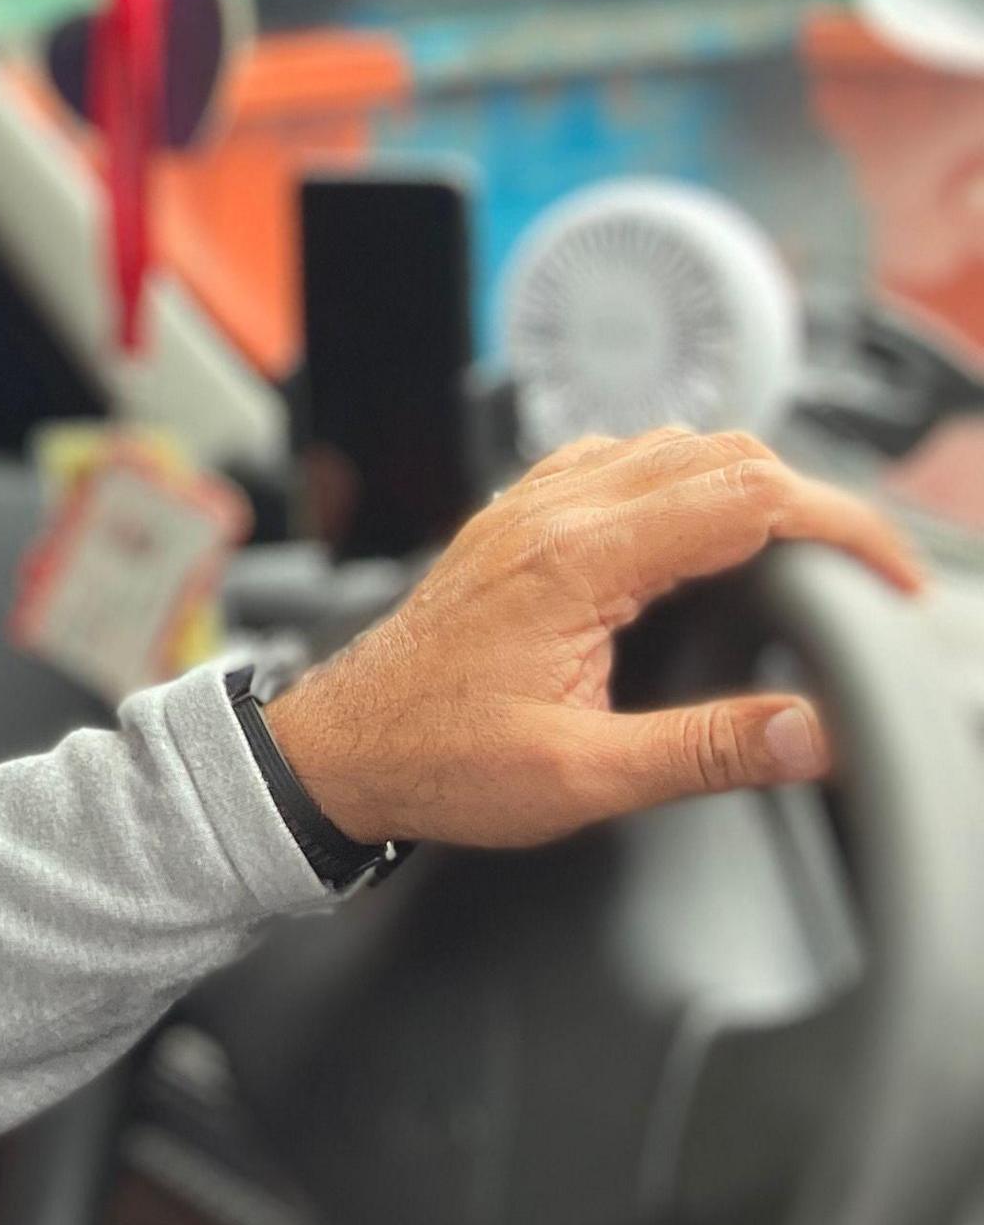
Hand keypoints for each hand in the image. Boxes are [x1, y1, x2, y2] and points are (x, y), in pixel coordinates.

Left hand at [263, 429, 928, 848]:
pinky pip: (613, 462)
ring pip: (669, 447)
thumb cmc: (434, 760)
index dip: (844, 527)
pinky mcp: (511, 523)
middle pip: (721, 455)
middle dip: (812, 501)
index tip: (892, 579)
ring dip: (747, 481)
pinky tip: (697, 527)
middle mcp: (552, 513)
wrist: (333, 748)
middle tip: (863, 572)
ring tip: (802, 552)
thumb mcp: (581, 777)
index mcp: (577, 560)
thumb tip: (813, 733)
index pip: (749, 495)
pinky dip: (679, 479)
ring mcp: (526, 509)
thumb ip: (705, 750)